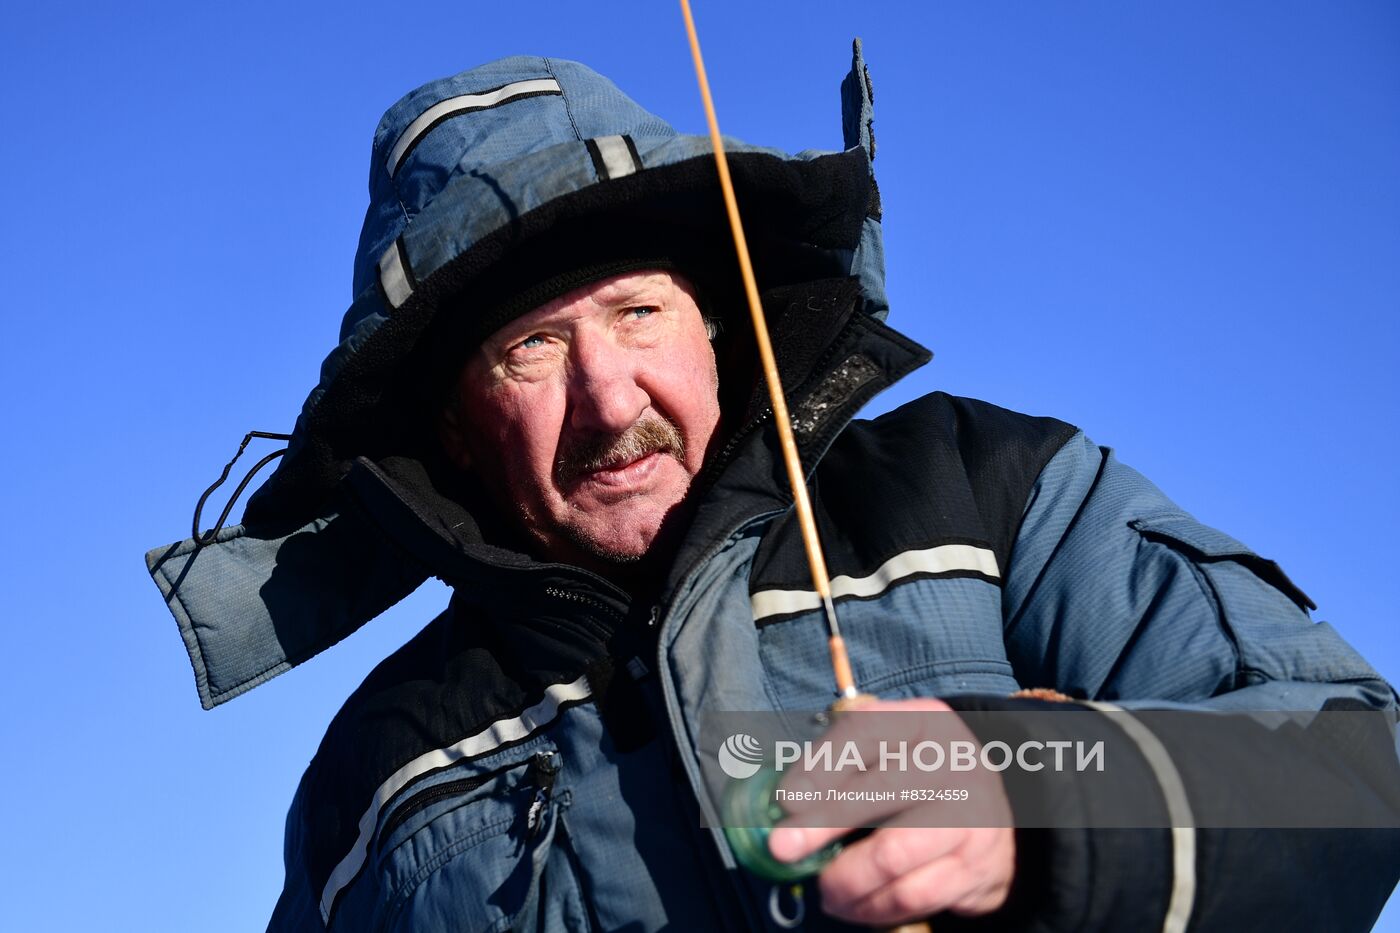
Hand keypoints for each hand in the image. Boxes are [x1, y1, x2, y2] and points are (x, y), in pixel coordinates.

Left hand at [766, 698, 1014, 925]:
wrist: (981, 813)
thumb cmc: (910, 778)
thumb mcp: (880, 753)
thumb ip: (837, 769)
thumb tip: (783, 810)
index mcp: (921, 721)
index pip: (868, 732)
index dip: (824, 765)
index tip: (787, 799)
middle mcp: (952, 760)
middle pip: (883, 792)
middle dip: (823, 823)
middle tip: (781, 848)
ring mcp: (972, 812)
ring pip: (895, 855)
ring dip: (846, 880)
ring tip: (825, 889)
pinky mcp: (977, 863)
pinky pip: (912, 894)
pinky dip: (873, 907)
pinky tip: (854, 905)